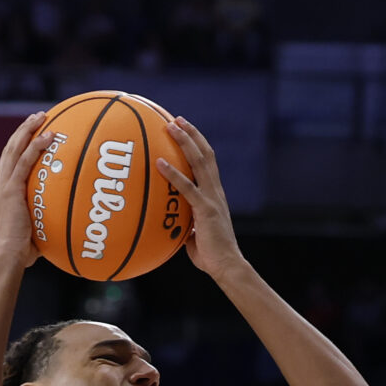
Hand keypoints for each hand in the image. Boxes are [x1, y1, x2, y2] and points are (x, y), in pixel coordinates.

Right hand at [0, 110, 50, 267]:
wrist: (7, 257)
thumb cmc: (21, 255)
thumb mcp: (33, 234)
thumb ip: (44, 224)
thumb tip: (65, 228)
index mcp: (2, 194)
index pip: (9, 164)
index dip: (18, 146)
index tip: (31, 134)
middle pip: (10, 150)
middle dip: (22, 131)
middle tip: (37, 117)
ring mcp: (3, 186)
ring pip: (14, 149)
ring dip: (27, 130)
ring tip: (41, 116)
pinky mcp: (10, 190)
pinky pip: (24, 162)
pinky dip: (35, 146)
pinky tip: (48, 135)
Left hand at [158, 116, 238, 280]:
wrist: (226, 266)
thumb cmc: (211, 255)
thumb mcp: (194, 235)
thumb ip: (185, 224)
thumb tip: (171, 223)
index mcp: (215, 195)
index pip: (208, 163)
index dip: (197, 144)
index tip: (185, 130)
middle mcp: (216, 191)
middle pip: (205, 154)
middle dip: (190, 134)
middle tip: (175, 119)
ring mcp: (212, 198)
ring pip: (199, 162)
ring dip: (184, 142)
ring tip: (169, 126)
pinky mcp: (205, 209)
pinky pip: (187, 187)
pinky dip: (172, 173)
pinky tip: (159, 163)